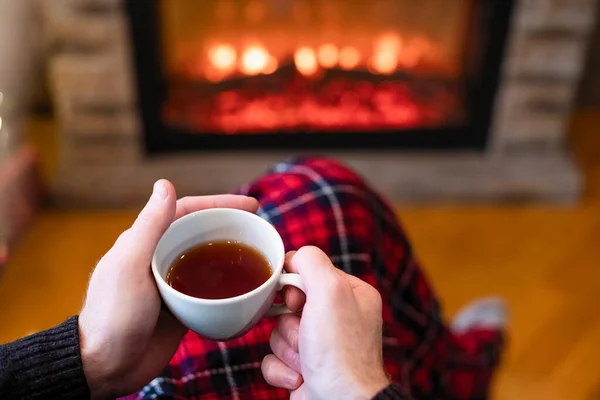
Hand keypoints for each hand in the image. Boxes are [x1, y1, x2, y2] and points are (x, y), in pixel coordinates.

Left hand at [79, 180, 257, 398]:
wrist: (106, 368)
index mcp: (146, 242)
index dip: (219, 203)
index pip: (187, 212)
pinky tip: (249, 290)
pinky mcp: (183, 308)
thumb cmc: (113, 315)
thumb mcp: (130, 265)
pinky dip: (231, 287)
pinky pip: (212, 291)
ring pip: (210, 262)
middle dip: (232, 227)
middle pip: (202, 234)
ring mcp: (173, 284)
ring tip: (261, 257)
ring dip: (234, 257)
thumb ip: (149, 226)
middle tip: (261, 228)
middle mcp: (160, 259)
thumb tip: (165, 183)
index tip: (250, 204)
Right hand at [261, 246, 389, 399]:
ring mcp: (321, 345)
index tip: (296, 298)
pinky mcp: (305, 367)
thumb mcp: (330, 290)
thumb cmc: (340, 351)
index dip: (294, 284)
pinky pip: (274, 357)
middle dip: (290, 322)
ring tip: (307, 359)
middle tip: (304, 333)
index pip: (310, 271)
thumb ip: (311, 261)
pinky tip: (302, 375)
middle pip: (289, 303)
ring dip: (287, 347)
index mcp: (351, 294)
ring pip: (279, 331)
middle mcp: (338, 318)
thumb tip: (294, 259)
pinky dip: (282, 368)